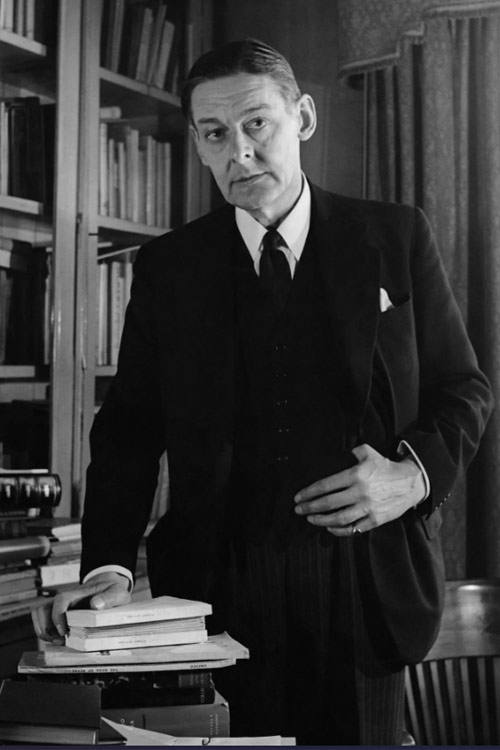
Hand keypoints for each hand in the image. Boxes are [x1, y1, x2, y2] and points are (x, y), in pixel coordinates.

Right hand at [31, 572, 130, 643]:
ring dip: (43, 631)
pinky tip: (58, 639)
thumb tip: (95, 604)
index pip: (61, 599)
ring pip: (39, 615)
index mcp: (78, 593)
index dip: (58, 615)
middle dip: (46, 628)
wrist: (106, 587)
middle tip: (61, 641)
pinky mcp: (59, 614)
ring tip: (58, 641)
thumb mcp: (117, 592)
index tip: (64, 631)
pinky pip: (43, 621)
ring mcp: (60, 607)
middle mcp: (65, 600)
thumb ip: (109, 597)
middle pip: (42, 609)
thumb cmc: (111, 591)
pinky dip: (45, 632)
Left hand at [294, 443, 425, 535]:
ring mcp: (368, 508)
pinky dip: (338, 530)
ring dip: (321, 520)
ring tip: (311, 519)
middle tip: (298, 510)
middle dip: (310, 507)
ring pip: (338, 518)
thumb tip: (335, 454)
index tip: (298, 497)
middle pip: (328, 503)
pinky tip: (329, 527)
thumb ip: (351, 451)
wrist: (411, 483)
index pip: (326, 485)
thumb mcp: (368, 452)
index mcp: (356, 475)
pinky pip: (353, 528)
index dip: (309, 493)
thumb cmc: (386, 467)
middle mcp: (360, 492)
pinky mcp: (375, 520)